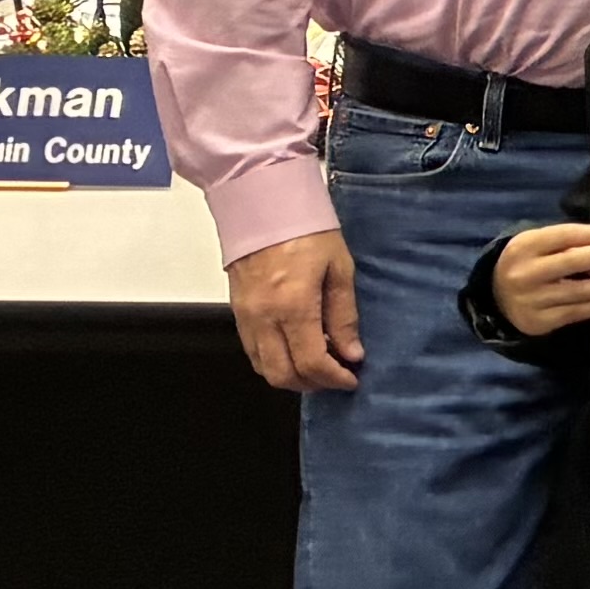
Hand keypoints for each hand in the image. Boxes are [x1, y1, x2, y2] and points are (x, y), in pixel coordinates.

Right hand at [227, 230, 360, 394]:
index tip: (351, 378)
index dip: (334, 378)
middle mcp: (263, 317)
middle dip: (313, 384)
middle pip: (282, 375)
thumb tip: (351, 353)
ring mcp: (245, 317)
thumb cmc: (306, 229)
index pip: (311, 363)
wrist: (262, 204)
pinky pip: (253, 351)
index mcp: (293, 305)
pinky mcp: (237, 312)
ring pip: (264, 368)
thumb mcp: (339, 268)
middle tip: (336, 375)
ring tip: (319, 364)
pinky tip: (296, 348)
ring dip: (292, 375)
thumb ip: (344, 315)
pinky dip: (274, 360)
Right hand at [490, 220, 589, 335]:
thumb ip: (566, 241)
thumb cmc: (527, 263)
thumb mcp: (536, 245)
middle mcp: (526, 273)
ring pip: (578, 292)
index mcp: (524, 246)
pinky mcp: (539, 322)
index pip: (563, 236)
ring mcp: (532, 300)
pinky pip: (576, 313)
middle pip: (572, 262)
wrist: (495, 297)